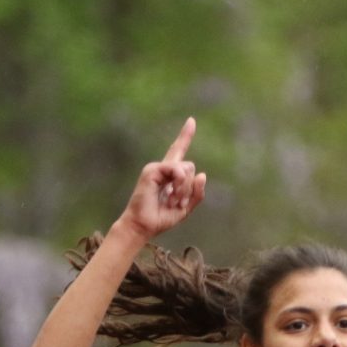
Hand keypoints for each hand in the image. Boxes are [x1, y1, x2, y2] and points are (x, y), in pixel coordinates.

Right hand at [116, 117, 207, 241]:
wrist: (143, 226)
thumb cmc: (161, 218)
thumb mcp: (185, 208)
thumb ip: (196, 193)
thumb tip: (203, 174)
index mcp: (170, 175)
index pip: (179, 151)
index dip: (185, 136)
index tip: (191, 120)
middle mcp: (164, 169)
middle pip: (190, 166)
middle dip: (190, 187)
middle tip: (180, 203)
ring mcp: (157, 168)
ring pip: (187, 168)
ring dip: (185, 188)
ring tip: (174, 202)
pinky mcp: (152, 170)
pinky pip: (177, 169)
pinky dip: (180, 184)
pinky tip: (171, 196)